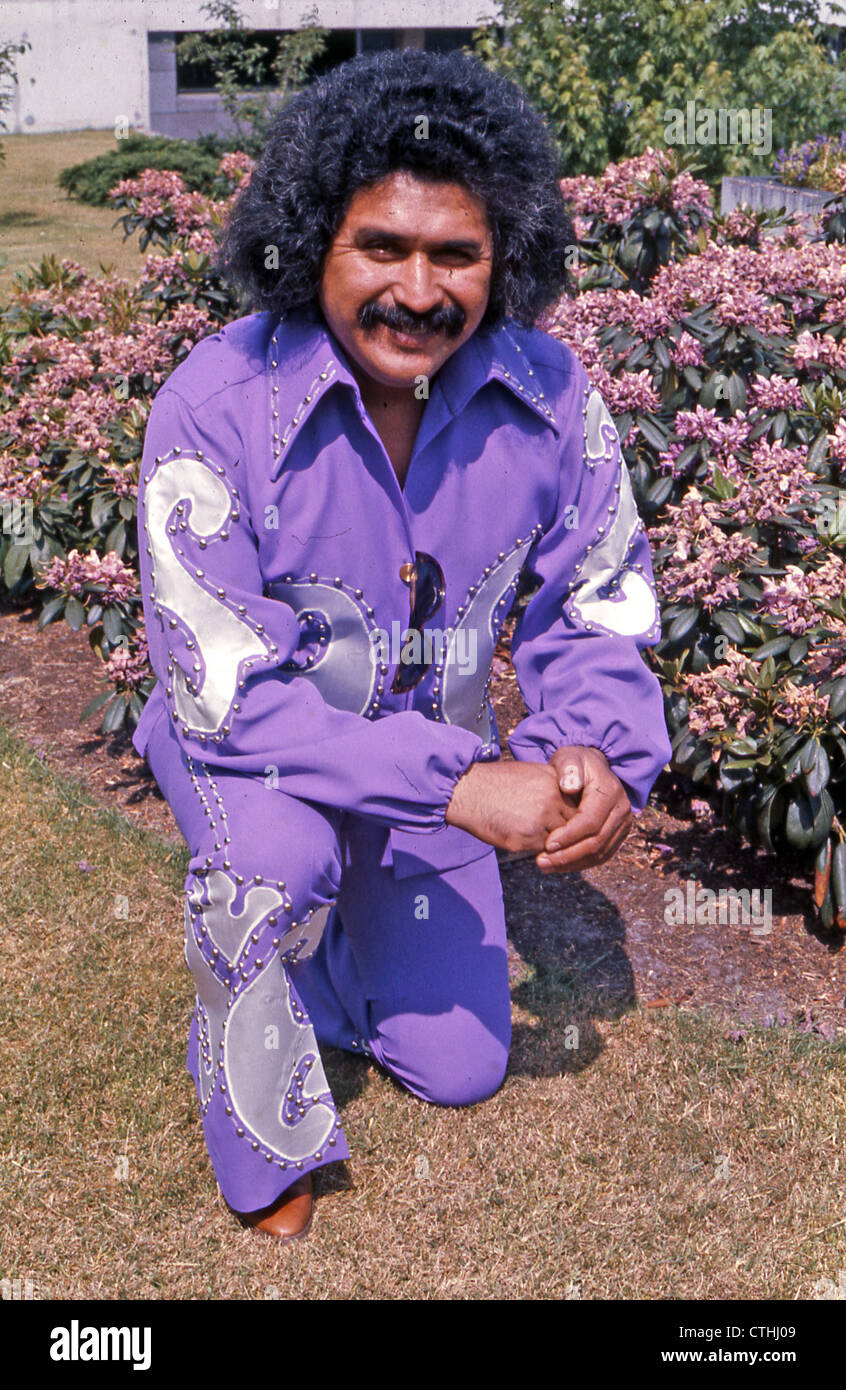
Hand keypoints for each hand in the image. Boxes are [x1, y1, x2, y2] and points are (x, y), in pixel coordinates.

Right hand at [445, 759, 575, 853]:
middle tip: (559, 837)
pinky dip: (538, 850)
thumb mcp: (531, 774)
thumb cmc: (496, 782)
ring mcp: (541, 820)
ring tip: (538, 839)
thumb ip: (552, 789)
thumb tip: (568, 804)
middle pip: (574, 825)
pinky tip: (523, 840)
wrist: (468, 792)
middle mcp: (552, 800)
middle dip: (568, 833)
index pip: (579, 806)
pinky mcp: (527, 838)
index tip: (568, 822)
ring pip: (561, 840)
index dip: (574, 817)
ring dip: (554, 843)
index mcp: (555, 782)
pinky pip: (543, 850)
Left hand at [535, 746, 631, 873]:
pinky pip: (601, 856)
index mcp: (610, 792)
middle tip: (541, 862)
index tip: (547, 844)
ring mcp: (622, 825)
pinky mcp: (618, 835)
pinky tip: (559, 865)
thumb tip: (569, 787)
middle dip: (568, 855)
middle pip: (596, 842)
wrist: (593, 768)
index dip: (569, 835)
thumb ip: (569, 769)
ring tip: (546, 866)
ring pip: (599, 854)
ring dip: (572, 864)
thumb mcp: (569, 758)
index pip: (590, 821)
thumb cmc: (576, 763)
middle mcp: (622, 810)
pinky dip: (579, 863)